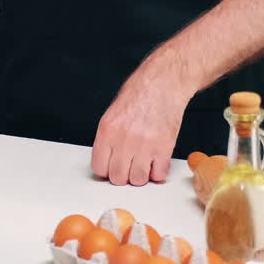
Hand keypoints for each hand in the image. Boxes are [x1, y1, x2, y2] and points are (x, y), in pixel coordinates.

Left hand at [90, 71, 190, 185]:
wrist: (164, 83)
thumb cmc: (140, 94)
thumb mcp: (113, 114)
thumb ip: (108, 139)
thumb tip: (107, 161)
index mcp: (107, 131)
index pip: (99, 168)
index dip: (106, 170)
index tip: (112, 168)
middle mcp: (124, 140)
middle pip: (118, 178)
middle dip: (123, 175)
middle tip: (129, 166)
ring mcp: (144, 145)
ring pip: (138, 180)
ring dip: (141, 175)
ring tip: (143, 163)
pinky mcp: (164, 147)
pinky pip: (158, 175)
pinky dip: (158, 172)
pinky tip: (156, 161)